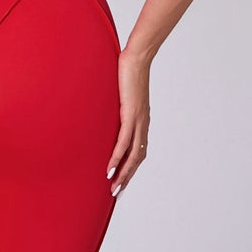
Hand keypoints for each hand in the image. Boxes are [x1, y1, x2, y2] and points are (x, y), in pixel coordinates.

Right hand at [106, 48, 150, 197]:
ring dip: (123, 173)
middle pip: (138, 158)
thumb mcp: (123, 92)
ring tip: (113, 187)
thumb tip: (108, 105)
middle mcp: (143, 123)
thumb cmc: (128, 71)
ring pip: (133, 154)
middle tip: (116, 192)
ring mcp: (139, 120)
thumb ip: (118, 102)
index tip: (122, 180)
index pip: (139, 150)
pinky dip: (118, 157)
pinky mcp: (131, 114)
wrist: (137, 58)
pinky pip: (124, 141)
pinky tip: (110, 168)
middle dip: (127, 177)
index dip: (131, 167)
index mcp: (142, 120)